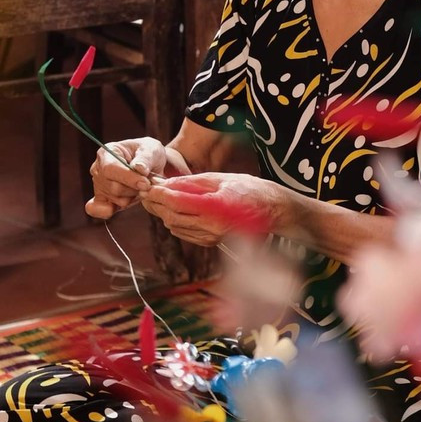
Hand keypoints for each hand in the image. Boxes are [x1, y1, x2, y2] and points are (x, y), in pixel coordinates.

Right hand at [85, 137, 167, 220]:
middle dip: (135, 189)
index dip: (128, 178)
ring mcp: (99, 185)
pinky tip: (118, 206)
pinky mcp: (102, 199)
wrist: (151, 164)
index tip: (146, 183)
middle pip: (113, 187)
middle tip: (148, 184)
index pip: (110, 169)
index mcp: (107, 153)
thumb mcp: (152, 149)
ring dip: (133, 196)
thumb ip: (146, 158)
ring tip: (140, 187)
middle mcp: (98, 169)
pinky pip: (100, 210)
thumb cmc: (149, 153)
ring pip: (116, 199)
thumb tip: (139, 168)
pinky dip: (110, 211)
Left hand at [140, 172, 277, 245]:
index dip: (159, 194)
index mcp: (216, 207)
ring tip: (158, 199)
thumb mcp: (222, 178)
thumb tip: (168, 183)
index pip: (178, 202)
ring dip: (163, 213)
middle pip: (172, 217)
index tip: (149, 185)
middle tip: (147, 191)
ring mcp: (211, 237)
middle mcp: (212, 226)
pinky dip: (174, 221)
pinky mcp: (210, 242)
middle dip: (156, 204)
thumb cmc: (250, 189)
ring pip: (175, 226)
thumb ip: (193, 183)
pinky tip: (174, 210)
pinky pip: (184, 233)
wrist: (271, 210)